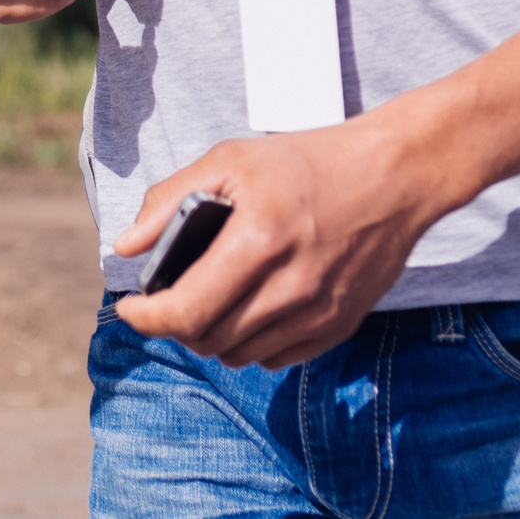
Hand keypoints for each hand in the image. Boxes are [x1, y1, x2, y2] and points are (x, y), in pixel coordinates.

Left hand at [109, 121, 449, 368]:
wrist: (393, 176)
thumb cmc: (307, 162)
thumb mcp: (231, 161)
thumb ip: (169, 201)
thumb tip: (126, 246)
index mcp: (258, 242)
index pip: (186, 310)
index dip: (147, 317)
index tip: (130, 306)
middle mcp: (291, 288)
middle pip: (208, 339)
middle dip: (174, 325)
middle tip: (166, 299)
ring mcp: (319, 313)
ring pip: (240, 355)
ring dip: (211, 337)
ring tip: (204, 303)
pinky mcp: (339, 326)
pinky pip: (277, 358)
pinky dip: (250, 343)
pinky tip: (246, 310)